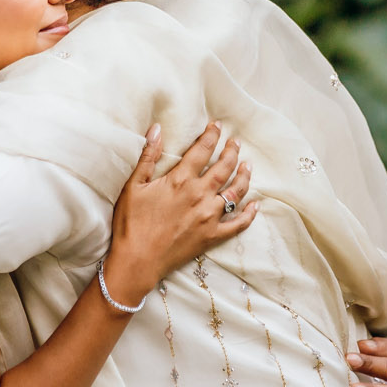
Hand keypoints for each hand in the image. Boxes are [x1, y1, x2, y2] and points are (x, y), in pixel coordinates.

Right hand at [102, 122, 255, 305]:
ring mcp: (209, 217)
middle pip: (224, 167)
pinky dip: (249, 214)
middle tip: (235, 143)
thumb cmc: (131, 223)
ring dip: (243, 176)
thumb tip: (157, 129)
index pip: (202, 150)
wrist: (137, 261)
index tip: (218, 126)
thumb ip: (148, 156)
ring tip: (247, 165)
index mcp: (180, 180)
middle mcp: (200, 195)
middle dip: (231, 152)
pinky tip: (255, 205)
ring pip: (235, 191)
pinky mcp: (213, 236)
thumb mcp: (133, 186)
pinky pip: (238, 224)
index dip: (212, 136)